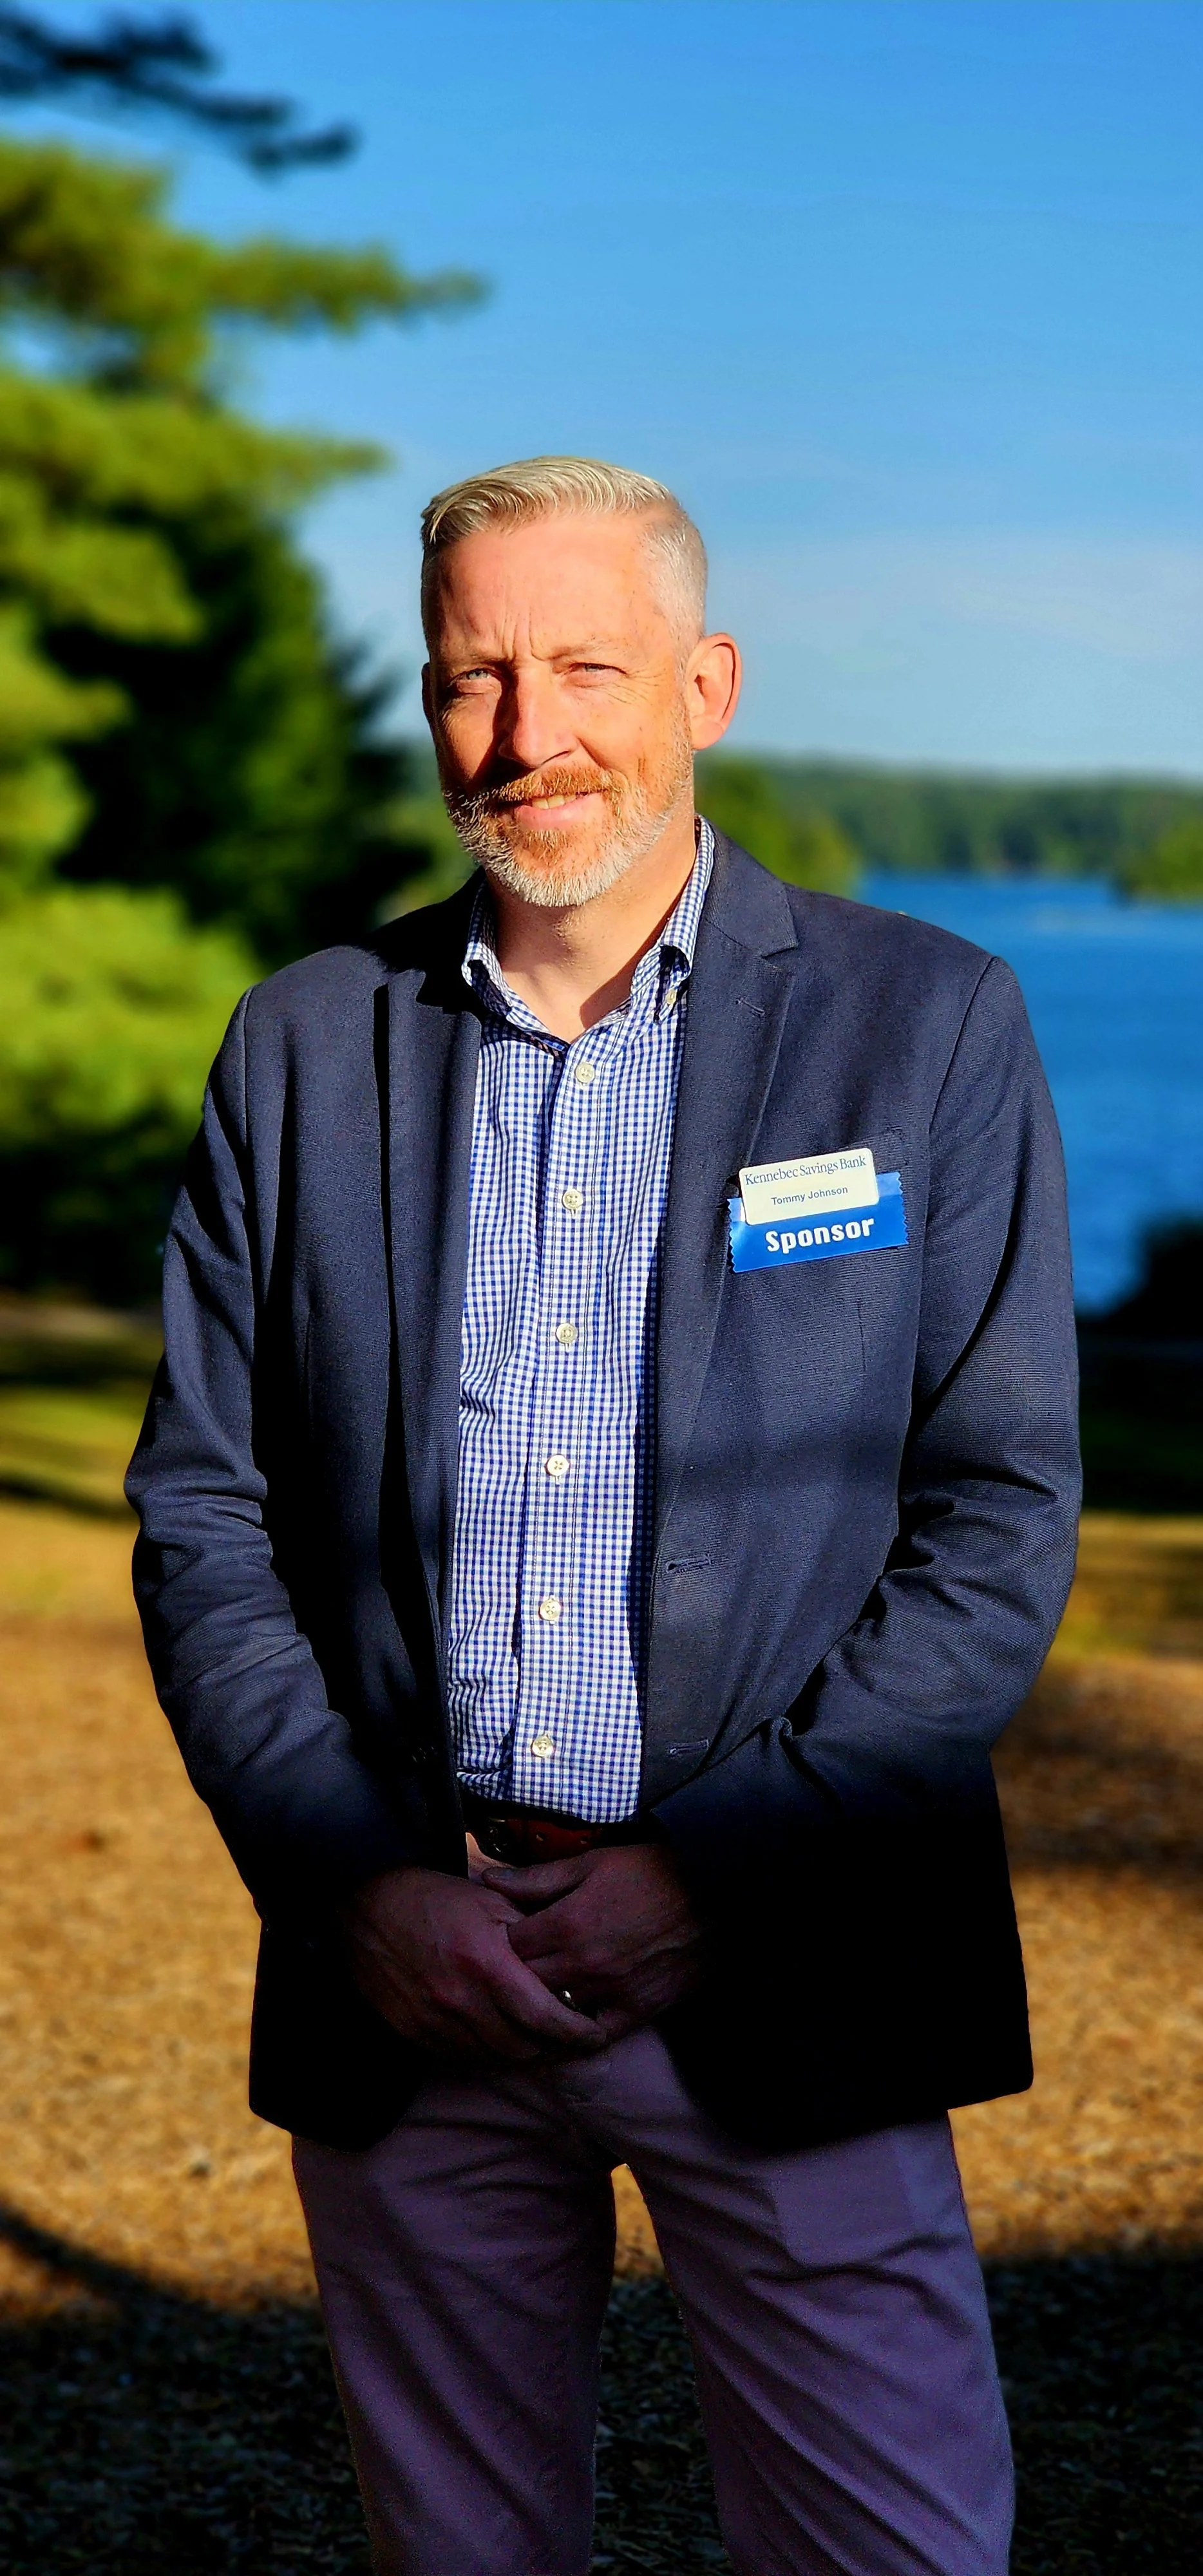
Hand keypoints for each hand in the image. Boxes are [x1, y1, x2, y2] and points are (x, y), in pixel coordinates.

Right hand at [341, 1866, 605, 2065]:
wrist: (367, 1904)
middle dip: (553, 2048)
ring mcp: (432, 2020)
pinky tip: (499, 2038)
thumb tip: (568, 1960)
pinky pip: (460, 2058)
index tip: (596, 2035)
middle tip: (571, 2040)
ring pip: (493, 2060)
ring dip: (521, 2055)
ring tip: (540, 2042)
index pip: (544, 2016)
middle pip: (522, 2048)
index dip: (576, 2033)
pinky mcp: (412, 2031)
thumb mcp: (491, 1901)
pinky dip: (486, 2054)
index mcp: (486, 1962)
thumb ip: (531, 1933)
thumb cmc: (435, 1897)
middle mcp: (460, 1999)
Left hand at [480, 1843, 702, 2043]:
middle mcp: (582, 1963)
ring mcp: (609, 1991)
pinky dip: (575, 2034)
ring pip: (552, 2011)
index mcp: (566, 1922)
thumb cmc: (652, 1872)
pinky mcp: (636, 2010)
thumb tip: (488, 1880)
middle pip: (523, 1983)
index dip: (500, 1940)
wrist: (716, 1893)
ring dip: (539, 2003)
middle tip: (511, 1967)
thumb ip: (538, 1878)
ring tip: (532, 1994)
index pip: (508, 1946)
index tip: (502, 1936)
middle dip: (511, 1975)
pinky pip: (594, 2035)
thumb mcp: (592, 1863)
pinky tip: (564, 2027)